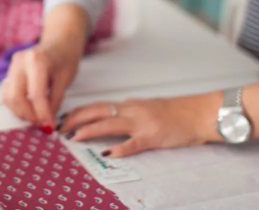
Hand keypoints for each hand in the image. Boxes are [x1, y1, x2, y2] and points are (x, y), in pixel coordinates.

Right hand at [2, 42, 81, 129]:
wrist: (59, 44)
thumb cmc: (64, 59)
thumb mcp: (65, 80)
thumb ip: (55, 101)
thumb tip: (46, 122)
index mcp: (37, 61)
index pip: (36, 95)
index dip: (42, 114)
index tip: (49, 126)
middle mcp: (21, 61)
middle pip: (17, 97)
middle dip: (29, 115)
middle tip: (42, 123)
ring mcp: (12, 65)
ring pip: (8, 97)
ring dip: (21, 112)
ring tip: (36, 117)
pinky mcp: (9, 71)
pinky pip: (7, 94)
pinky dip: (16, 105)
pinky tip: (29, 108)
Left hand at [58, 93, 222, 156]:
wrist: (199, 113)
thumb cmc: (176, 112)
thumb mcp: (149, 107)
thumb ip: (131, 110)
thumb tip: (114, 112)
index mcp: (130, 105)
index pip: (98, 106)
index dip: (79, 112)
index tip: (63, 118)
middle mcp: (133, 110)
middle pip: (98, 111)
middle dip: (76, 118)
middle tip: (59, 128)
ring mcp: (143, 123)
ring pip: (110, 123)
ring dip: (89, 130)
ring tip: (73, 137)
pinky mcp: (154, 136)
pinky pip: (134, 143)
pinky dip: (120, 148)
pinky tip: (107, 153)